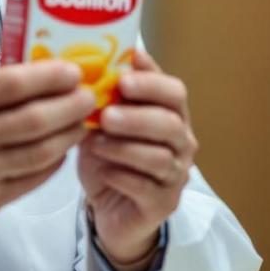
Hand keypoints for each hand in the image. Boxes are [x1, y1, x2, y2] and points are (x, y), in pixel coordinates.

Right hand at [0, 60, 95, 240]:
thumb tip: (42, 72)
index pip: (13, 83)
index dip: (50, 76)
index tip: (74, 71)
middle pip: (36, 118)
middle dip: (72, 105)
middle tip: (89, 97)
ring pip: (43, 151)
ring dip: (70, 134)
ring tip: (83, 122)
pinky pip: (36, 177)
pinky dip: (56, 161)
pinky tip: (63, 149)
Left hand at [77, 49, 196, 270]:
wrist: (109, 209)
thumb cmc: (108, 157)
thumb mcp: (102, 123)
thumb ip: (104, 97)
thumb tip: (88, 61)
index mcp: (170, 115)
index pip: (174, 92)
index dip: (151, 82)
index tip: (124, 77)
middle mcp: (181, 143)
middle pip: (172, 124)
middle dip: (137, 117)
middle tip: (106, 116)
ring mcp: (176, 175)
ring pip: (159, 157)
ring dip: (124, 148)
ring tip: (95, 144)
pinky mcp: (164, 204)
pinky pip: (147, 187)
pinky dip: (121, 176)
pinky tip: (103, 172)